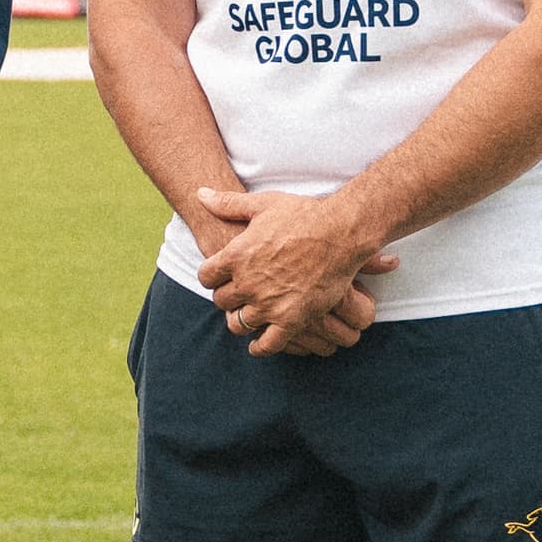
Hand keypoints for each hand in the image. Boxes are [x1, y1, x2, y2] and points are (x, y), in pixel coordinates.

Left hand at [192, 185, 402, 358]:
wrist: (341, 231)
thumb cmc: (303, 214)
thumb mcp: (261, 204)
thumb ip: (228, 203)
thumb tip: (200, 193)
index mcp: (235, 256)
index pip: (206, 277)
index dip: (212, 277)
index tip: (221, 277)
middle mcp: (247, 282)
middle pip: (222, 301)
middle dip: (228, 299)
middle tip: (237, 296)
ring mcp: (268, 303)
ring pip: (239, 324)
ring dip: (241, 321)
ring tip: (247, 317)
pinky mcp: (291, 319)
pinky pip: (267, 344)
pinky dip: (260, 347)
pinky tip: (259, 345)